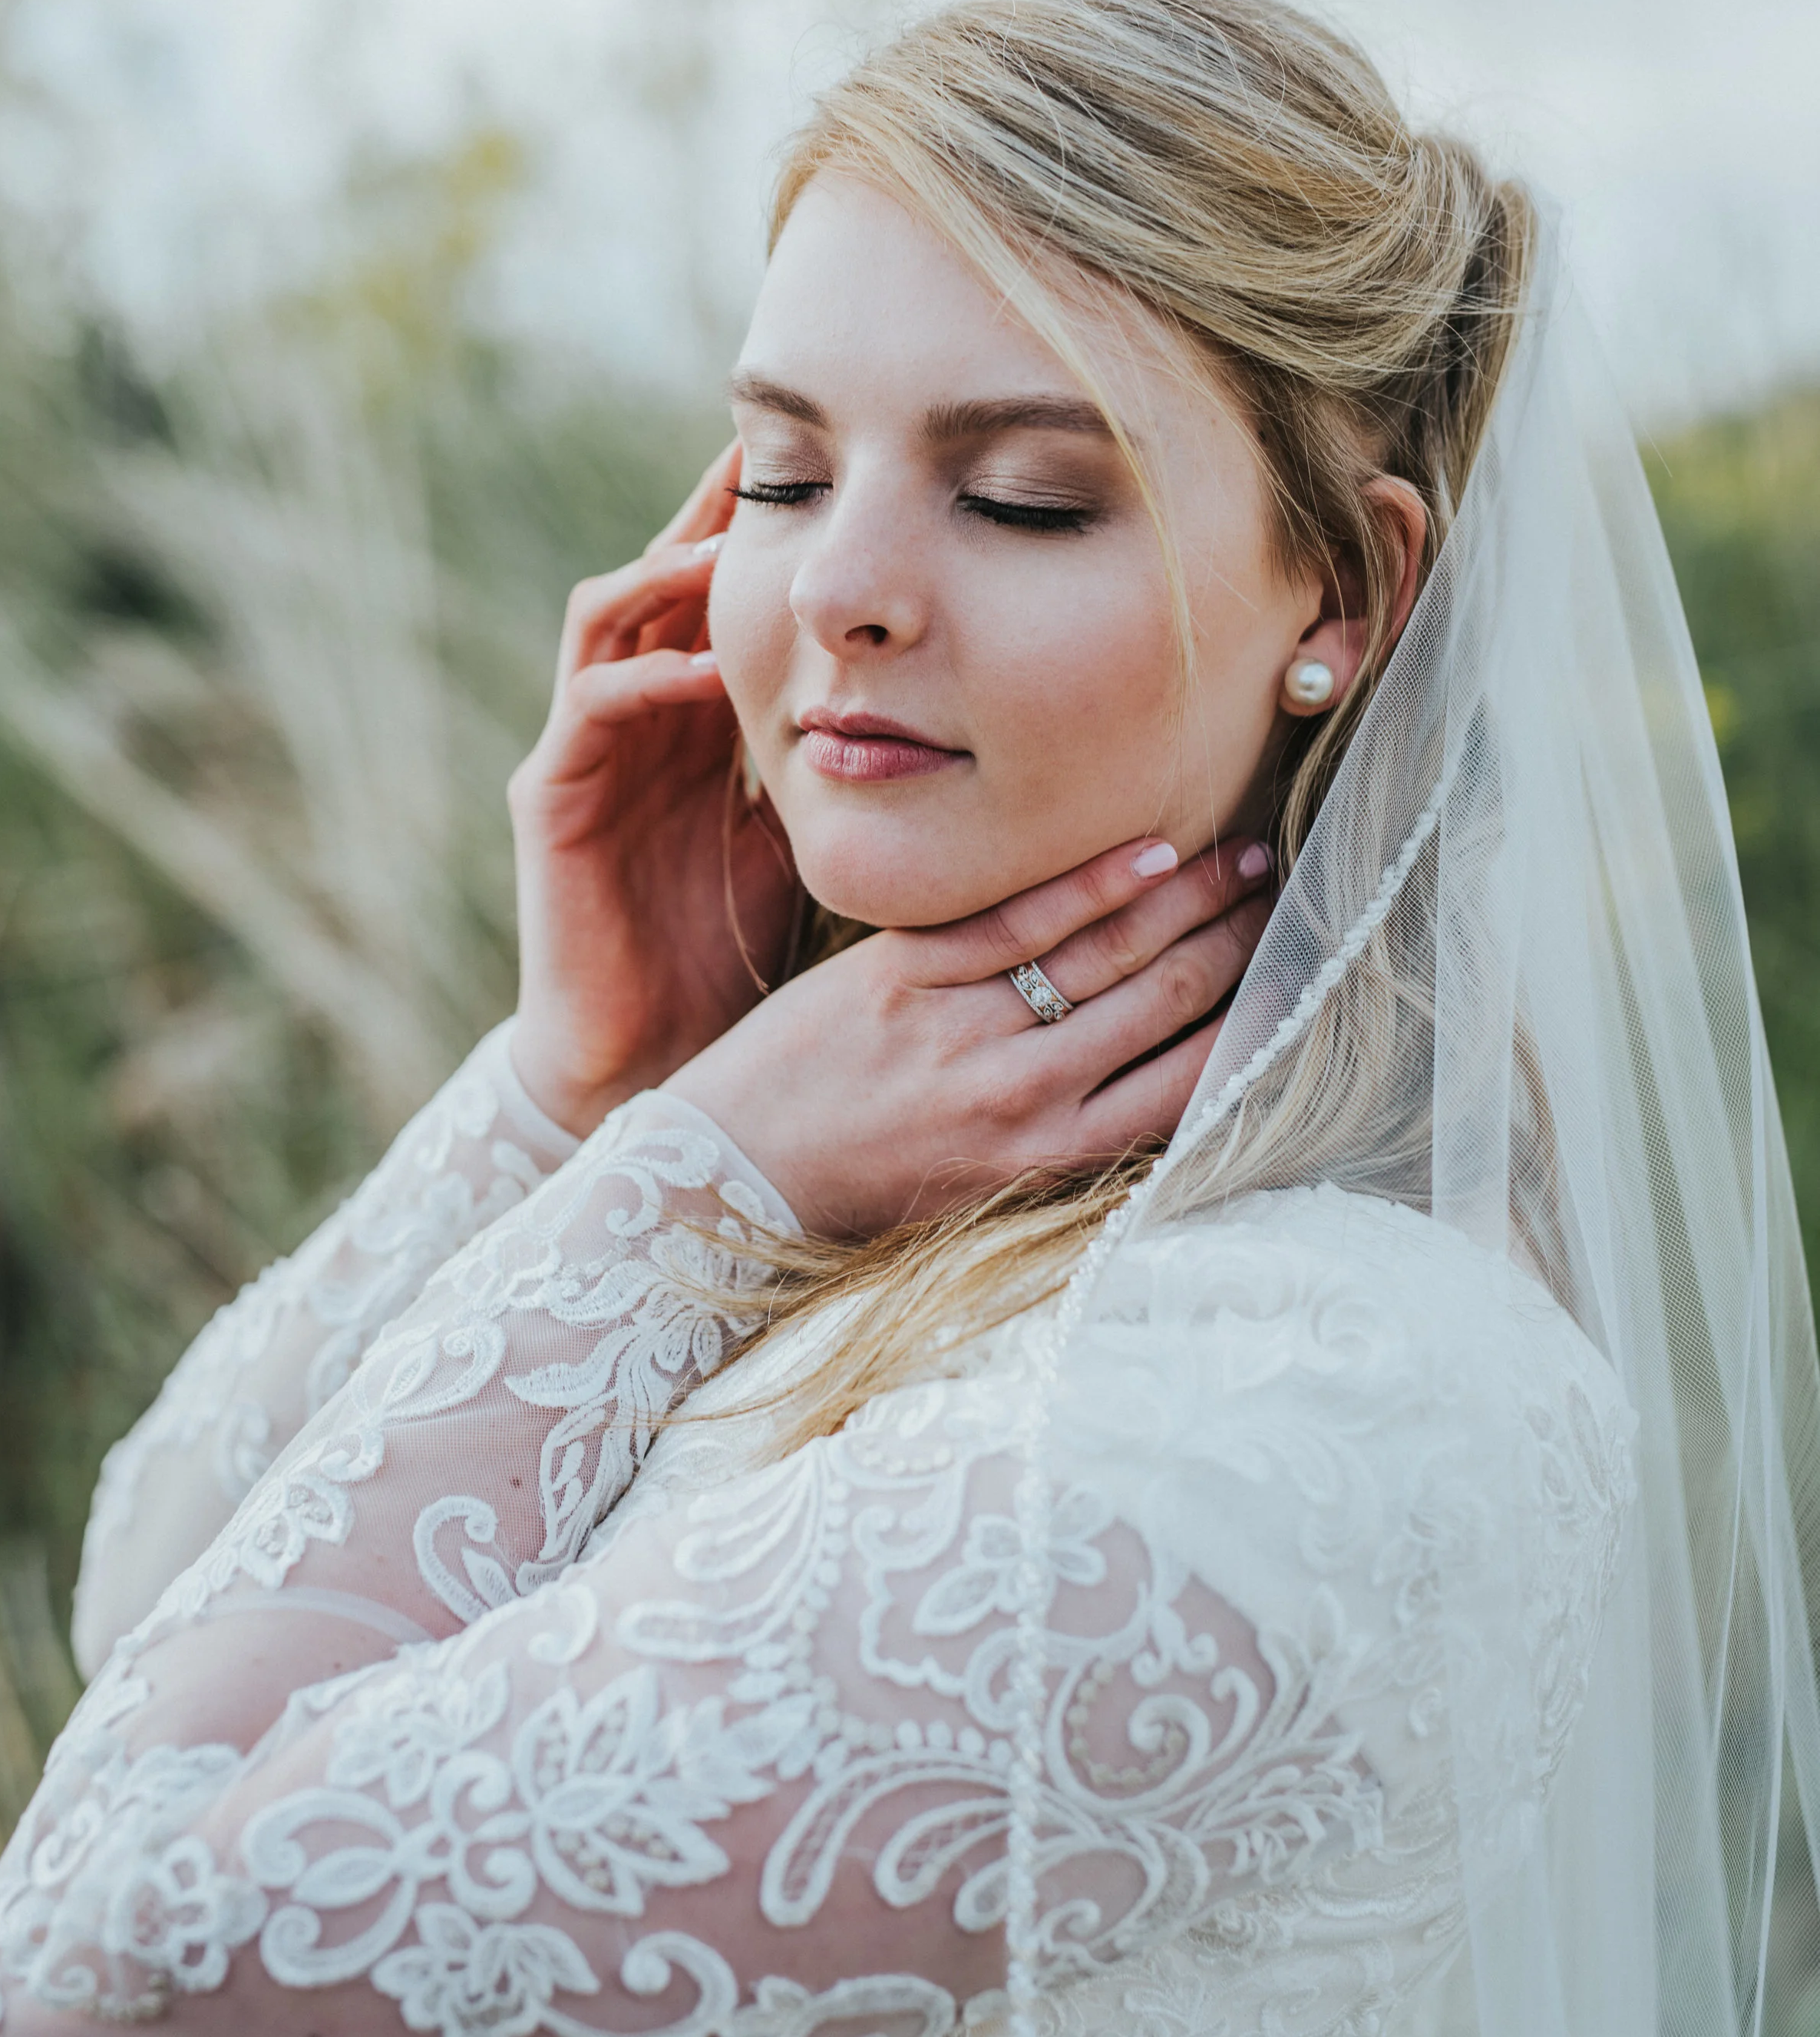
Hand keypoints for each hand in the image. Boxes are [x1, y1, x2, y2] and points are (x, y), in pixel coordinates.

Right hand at [506, 447, 802, 1135]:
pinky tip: (702, 673)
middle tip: (770, 443)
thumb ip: (849, 760)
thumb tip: (958, 713)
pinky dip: (644, 681)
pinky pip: (589, 710)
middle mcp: (634, 711)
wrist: (650, 1053)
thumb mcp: (809, 830)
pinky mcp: (549, 796)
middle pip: (663, 572)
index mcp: (696, 712)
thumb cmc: (732, 948)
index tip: (837, 456)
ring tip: (733, 545)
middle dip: (712, 508)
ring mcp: (585, 747)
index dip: (771, 523)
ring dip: (668, 574)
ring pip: (610, 616)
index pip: (726, 589)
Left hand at [667, 835, 1274, 1234]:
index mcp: (1049, 1158)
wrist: (735, 1173)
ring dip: (1190, 899)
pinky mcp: (905, 976)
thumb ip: (1074, 1132)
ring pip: (1106, 951)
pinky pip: (1019, 918)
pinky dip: (1092, 881)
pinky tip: (1149, 849)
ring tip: (1244, 861)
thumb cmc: (871, 1184)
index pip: (1188, 1082)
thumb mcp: (987, 1188)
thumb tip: (1171, 1075)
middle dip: (1239, 943)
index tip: (1301, 970)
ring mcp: (962, 1032)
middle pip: (1164, 1001)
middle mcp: (1019, 1098)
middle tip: (1289, 895)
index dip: (1255, 1020)